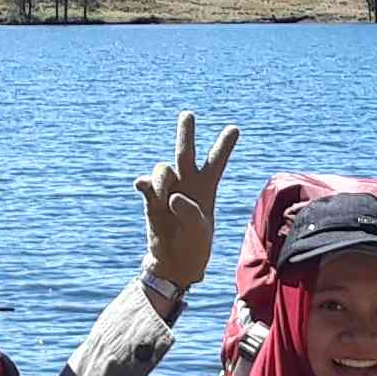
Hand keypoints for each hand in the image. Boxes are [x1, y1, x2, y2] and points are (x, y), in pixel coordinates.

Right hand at [134, 111, 240, 290]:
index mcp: (206, 188)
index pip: (216, 161)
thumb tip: (171, 197)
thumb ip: (189, 212)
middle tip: (188, 114)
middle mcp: (187, 183)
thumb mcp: (199, 231)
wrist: (173, 261)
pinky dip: (145, 184)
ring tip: (165, 199)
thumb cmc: (194, 246)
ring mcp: (167, 190)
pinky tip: (142, 186)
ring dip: (163, 178)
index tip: (234, 128)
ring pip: (163, 168)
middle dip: (186, 132)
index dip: (224, 145)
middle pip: (186, 151)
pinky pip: (145, 184)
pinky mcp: (151, 200)